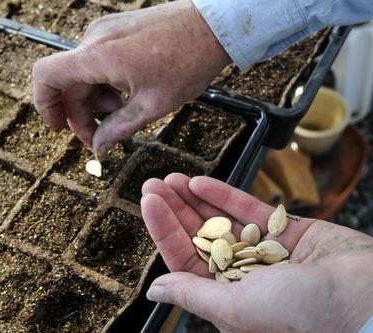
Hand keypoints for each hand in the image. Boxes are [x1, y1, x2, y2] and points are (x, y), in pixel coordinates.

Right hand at [32, 0, 229, 156]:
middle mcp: (95, 39)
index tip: (58, 128)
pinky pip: (99, 62)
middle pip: (69, 84)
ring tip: (125, 114)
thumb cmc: (189, 62)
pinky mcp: (117, 31)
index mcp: (98, 56)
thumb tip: (99, 147)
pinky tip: (129, 96)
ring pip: (85, 75)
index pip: (47, 77)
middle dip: (82, 115)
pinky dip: (106, 84)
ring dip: (98, 102)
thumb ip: (119, 128)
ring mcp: (106, 32)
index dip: (46, 106)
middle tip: (102, 138)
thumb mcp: (152, 105)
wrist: (213, 27)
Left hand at [141, 173, 372, 332]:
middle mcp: (240, 272)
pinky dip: (224, 195)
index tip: (148, 201)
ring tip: (173, 178)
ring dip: (195, 198)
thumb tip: (154, 291)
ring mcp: (261, 249)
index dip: (164, 229)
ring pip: (220, 218)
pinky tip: (201, 183)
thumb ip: (194, 295)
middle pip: (198, 234)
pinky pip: (248, 209)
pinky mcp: (283, 230)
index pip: (184, 257)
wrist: (363, 295)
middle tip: (154, 183)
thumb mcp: (236, 307)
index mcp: (225, 296)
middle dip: (175, 208)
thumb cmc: (302, 312)